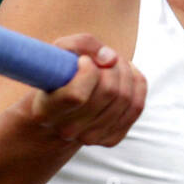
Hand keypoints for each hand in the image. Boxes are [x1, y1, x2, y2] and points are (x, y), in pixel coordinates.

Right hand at [24, 33, 146, 146]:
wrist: (57, 112)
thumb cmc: (55, 76)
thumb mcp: (57, 52)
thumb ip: (81, 44)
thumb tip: (110, 59)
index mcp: (46, 111)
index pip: (77, 95)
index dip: (88, 71)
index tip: (83, 60)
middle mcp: (67, 130)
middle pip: (109, 92)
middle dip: (111, 65)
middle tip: (102, 58)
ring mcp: (90, 138)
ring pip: (125, 98)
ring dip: (124, 71)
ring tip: (112, 64)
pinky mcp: (110, 139)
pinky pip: (136, 107)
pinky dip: (136, 84)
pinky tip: (124, 75)